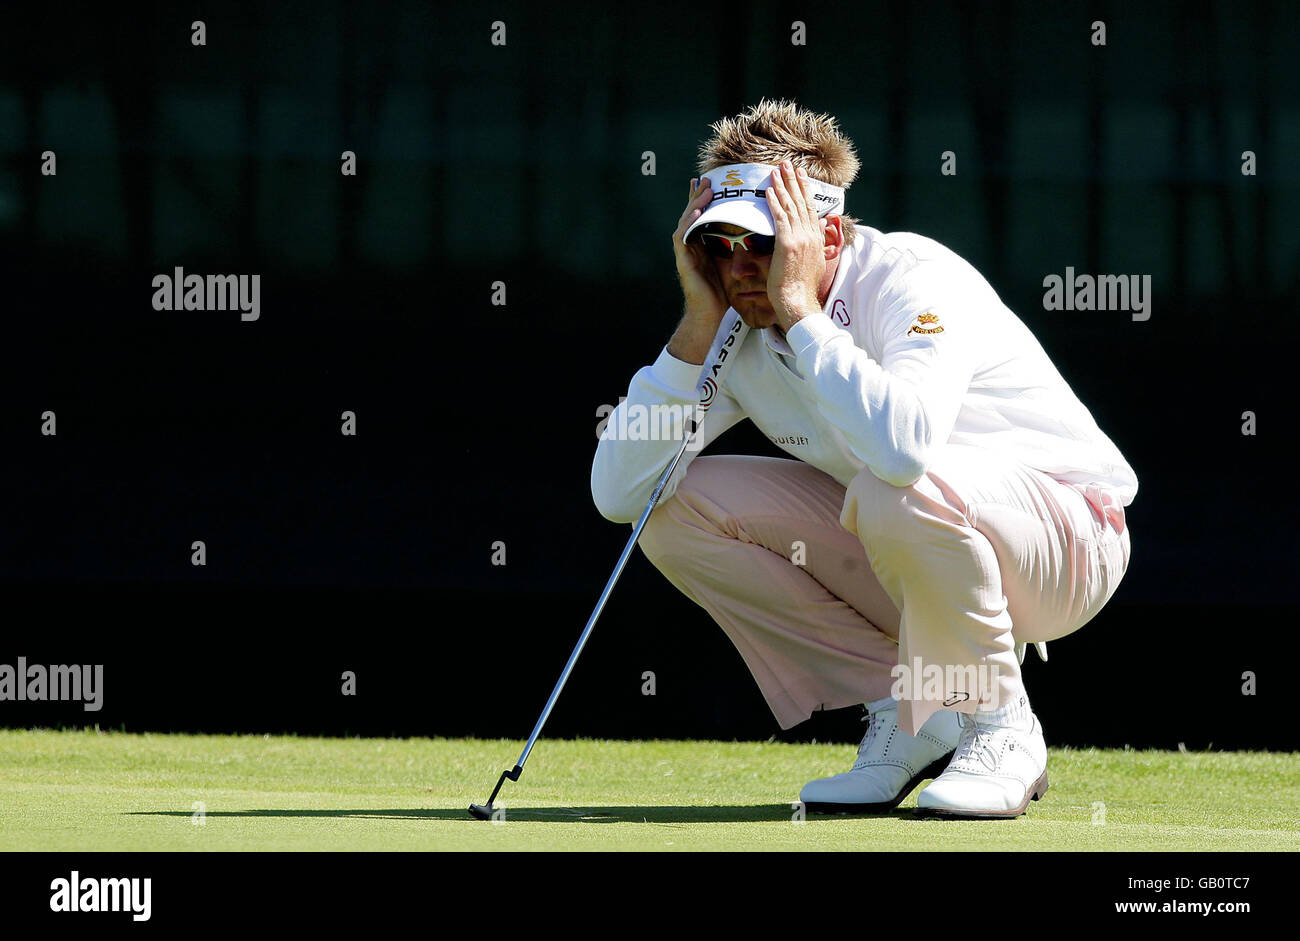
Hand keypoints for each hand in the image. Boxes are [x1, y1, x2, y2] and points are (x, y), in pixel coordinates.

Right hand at [672, 176, 727, 325]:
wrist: (709, 314)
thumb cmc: (720, 292)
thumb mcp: (728, 262)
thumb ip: (731, 246)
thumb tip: (749, 231)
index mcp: (700, 244)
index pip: (700, 216)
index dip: (702, 199)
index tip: (709, 182)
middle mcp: (690, 246)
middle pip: (690, 214)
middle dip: (697, 196)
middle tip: (705, 179)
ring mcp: (684, 253)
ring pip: (685, 221)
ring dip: (693, 205)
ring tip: (702, 190)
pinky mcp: (683, 261)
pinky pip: (682, 237)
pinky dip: (689, 224)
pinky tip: (696, 213)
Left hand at [765, 161, 826, 330]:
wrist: (798, 302)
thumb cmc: (802, 289)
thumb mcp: (814, 264)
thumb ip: (813, 247)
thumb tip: (817, 234)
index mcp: (816, 239)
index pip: (810, 209)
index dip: (805, 190)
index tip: (800, 176)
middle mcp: (811, 235)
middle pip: (802, 202)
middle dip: (794, 181)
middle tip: (787, 164)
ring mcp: (800, 238)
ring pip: (791, 206)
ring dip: (783, 185)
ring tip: (776, 169)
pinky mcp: (787, 244)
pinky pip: (779, 218)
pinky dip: (774, 202)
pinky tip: (768, 191)